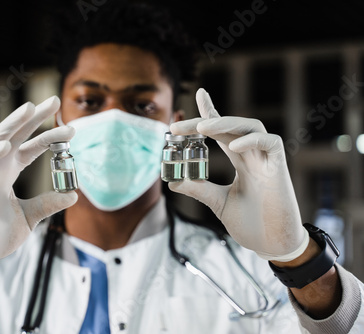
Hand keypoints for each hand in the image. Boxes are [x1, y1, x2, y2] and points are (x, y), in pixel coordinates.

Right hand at [0, 96, 77, 285]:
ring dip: (10, 124)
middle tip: (54, 100)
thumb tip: (74, 195)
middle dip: (32, 117)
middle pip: (14, 136)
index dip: (48, 137)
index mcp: (8, 174)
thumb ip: (48, 204)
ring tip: (29, 109)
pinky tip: (5, 146)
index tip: (71, 129)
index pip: (29, 147)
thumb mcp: (31, 217)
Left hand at [169, 88, 308, 261]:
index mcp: (241, 161)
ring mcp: (267, 160)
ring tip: (202, 128)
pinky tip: (232, 146)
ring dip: (225, 124)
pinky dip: (251, 141)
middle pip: (230, 126)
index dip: (212, 111)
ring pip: (251, 127)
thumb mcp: (218, 203)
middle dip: (205, 120)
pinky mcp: (279, 168)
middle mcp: (253, 155)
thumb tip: (173, 180)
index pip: (223, 131)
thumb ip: (199, 189)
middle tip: (177, 126)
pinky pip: (270, 143)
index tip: (198, 94)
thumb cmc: (252, 224)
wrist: (273, 246)